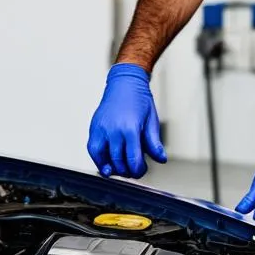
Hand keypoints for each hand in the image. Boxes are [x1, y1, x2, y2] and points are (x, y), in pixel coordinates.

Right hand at [87, 63, 166, 177]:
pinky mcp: (94, 127)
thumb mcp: (151, 121)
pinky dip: (98, 159)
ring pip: (102, 158)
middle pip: (118, 161)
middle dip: (127, 171)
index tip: (141, 170)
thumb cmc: (139, 100)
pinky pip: (93, 149)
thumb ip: (154, 143)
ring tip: (120, 169)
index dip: (138, 170)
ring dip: (112, 168)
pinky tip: (106, 164)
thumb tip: (161, 159)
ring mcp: (102, 129)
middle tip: (133, 170)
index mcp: (130, 129)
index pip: (133, 159)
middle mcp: (114, 130)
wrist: (125, 83)